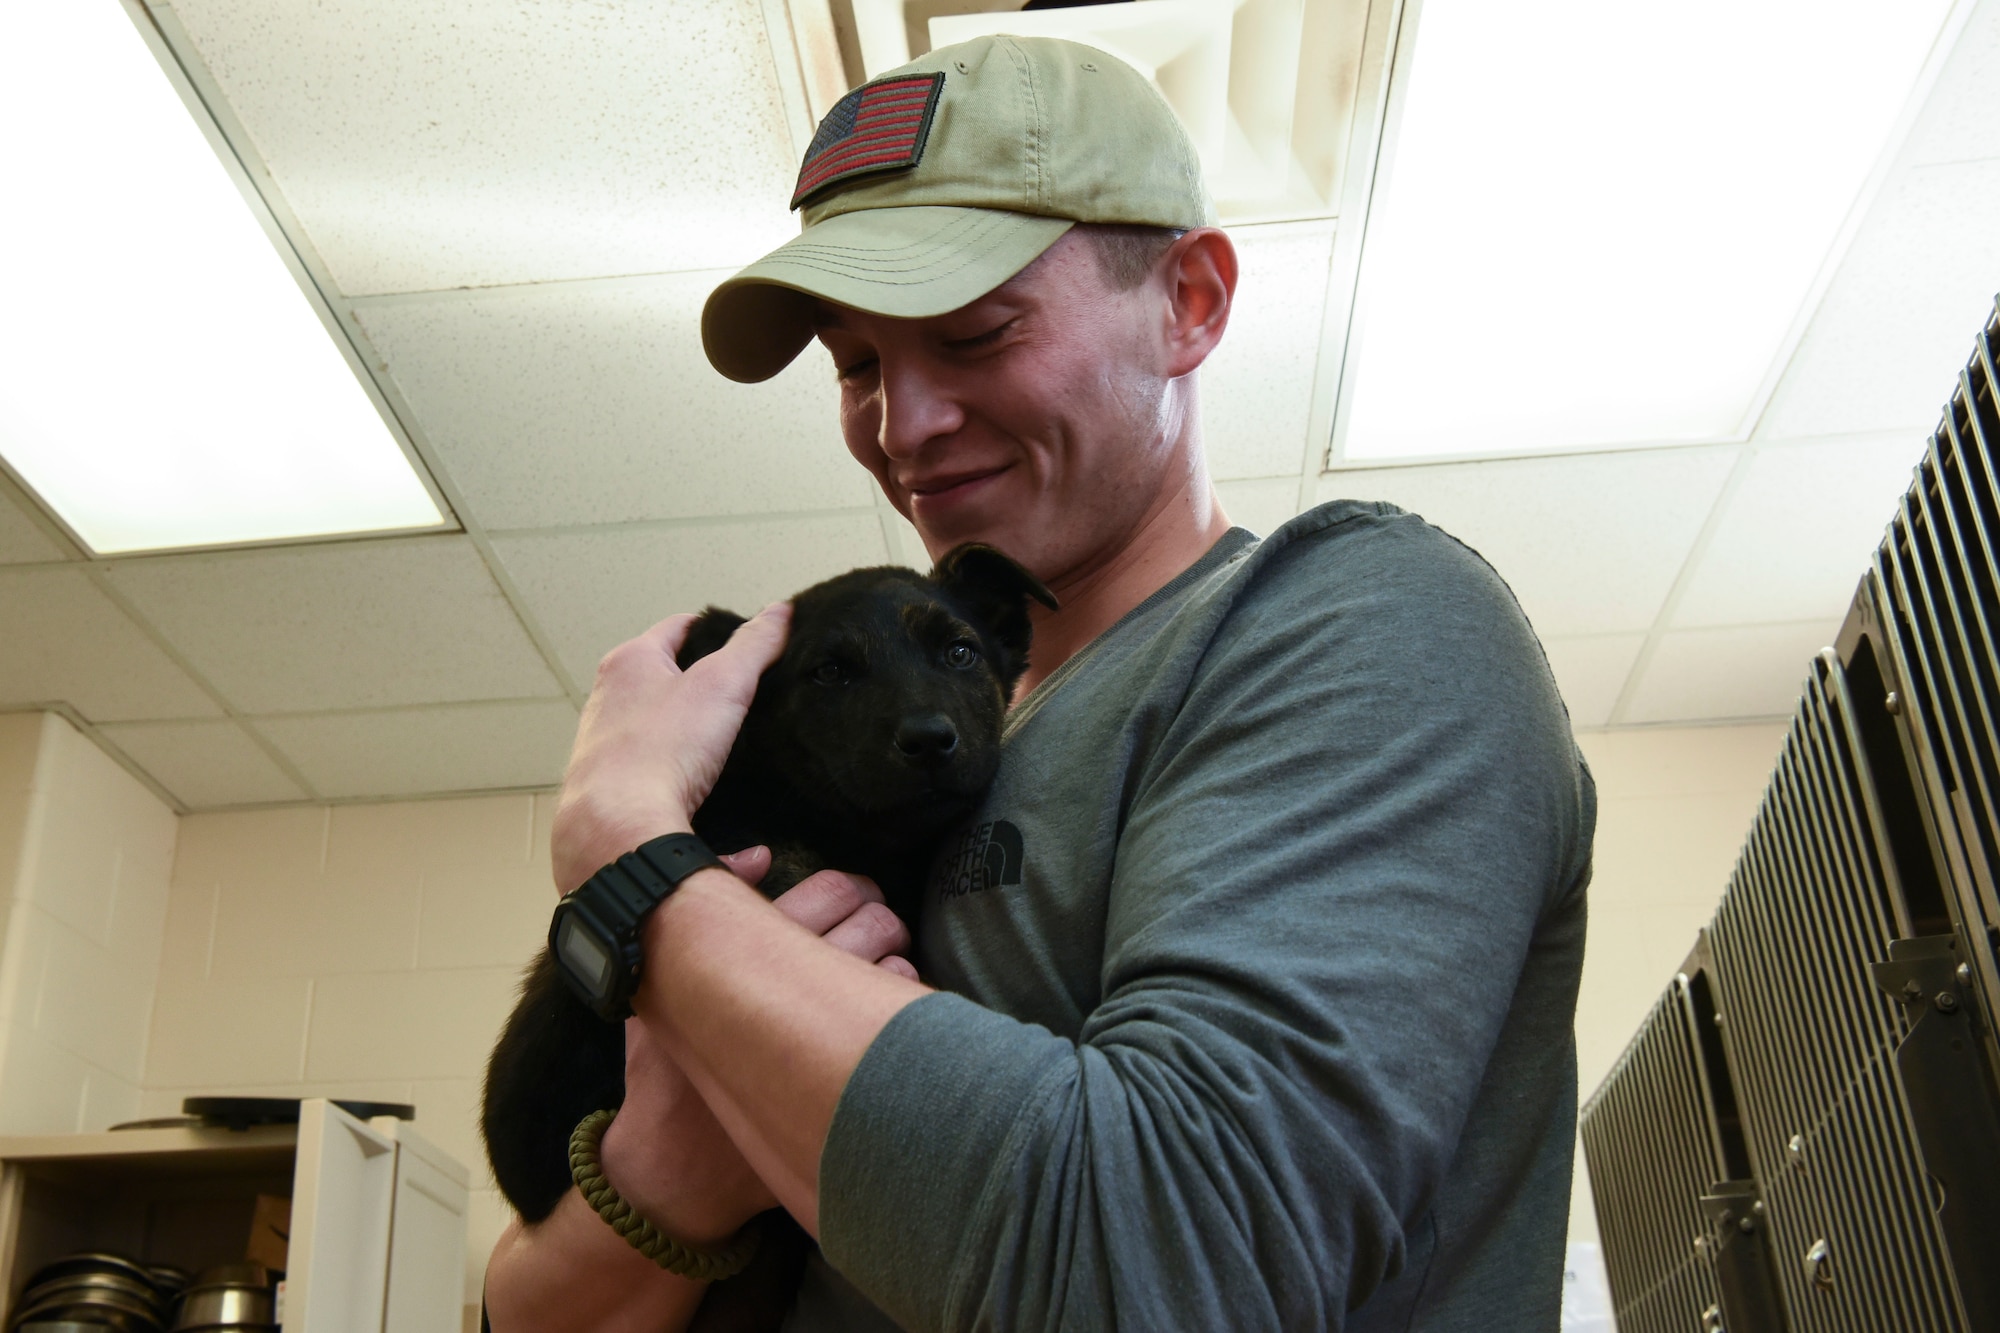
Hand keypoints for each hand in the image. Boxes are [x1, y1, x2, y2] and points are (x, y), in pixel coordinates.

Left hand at [552, 603, 790, 893]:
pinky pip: (658, 770)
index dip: (718, 631)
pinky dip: (683, 772)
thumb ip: (754, 645)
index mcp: (630, 662)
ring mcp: (607, 744)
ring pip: (661, 726)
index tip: (748, 645)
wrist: (616, 828)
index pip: (680, 628)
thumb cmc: (659, 751)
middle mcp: (609, 699)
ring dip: (693, 732)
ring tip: (732, 744)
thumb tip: (780, 612)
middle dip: (706, 685)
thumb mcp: (722, 684)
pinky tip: (708, 787)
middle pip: (667, 677)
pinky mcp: (614, 786)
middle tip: (747, 695)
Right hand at [602, 851, 916, 1240]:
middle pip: (873, 924)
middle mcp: (792, 989)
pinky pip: (898, 1023)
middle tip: (882, 924)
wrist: (674, 1168)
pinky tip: (884, 1014)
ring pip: (893, 970)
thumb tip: (758, 854)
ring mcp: (826, 1036)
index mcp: (749, 955)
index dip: (854, 887)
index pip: (829, 892)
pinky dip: (900, 1007)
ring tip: (885, 965)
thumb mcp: (660, 990)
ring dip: (896, 960)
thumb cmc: (662, 1072)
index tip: (857, 895)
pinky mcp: (847, 1076)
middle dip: (885, 917)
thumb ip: (702, 909)